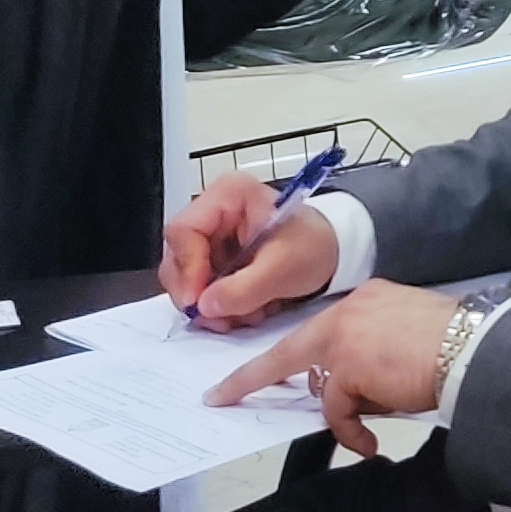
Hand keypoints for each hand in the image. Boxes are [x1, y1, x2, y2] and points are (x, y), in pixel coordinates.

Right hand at [158, 174, 337, 324]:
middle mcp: (214, 211)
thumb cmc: (314, 244)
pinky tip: (245, 310)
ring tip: (244, 313)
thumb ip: (244, 288)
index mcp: (230, 194)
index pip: (183, 231)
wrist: (333, 253)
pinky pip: (199, 289)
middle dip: (197, 293)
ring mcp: (212, 236)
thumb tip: (204, 306)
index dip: (186, 269)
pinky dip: (218, 306)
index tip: (198, 301)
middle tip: (220, 317)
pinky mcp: (215, 259)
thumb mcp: (284, 267)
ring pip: (185, 278)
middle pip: (177, 257)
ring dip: (210, 304)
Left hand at [203, 280, 458, 457]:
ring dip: (343, 410)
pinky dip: (350, 429)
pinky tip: (369, 441)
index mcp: (366, 299)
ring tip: (372, 424)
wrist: (471, 346)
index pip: (316, 329)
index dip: (283, 353)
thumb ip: (368, 354)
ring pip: (321, 385)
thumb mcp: (402, 340)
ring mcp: (345, 336)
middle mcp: (350, 310)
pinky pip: (336, 410)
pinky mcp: (347, 366)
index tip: (247, 370)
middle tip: (221, 395)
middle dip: (252, 377)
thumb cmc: (450, 345)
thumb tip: (344, 392)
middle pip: (291, 351)